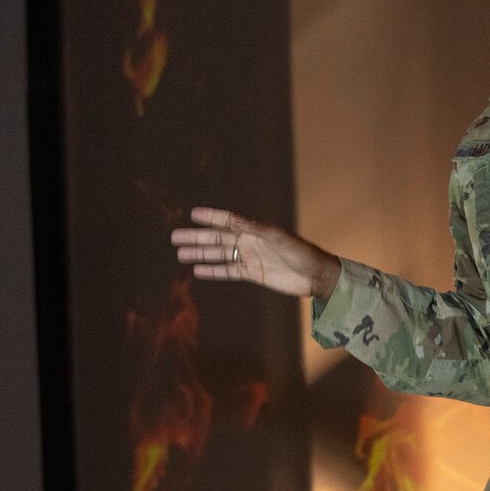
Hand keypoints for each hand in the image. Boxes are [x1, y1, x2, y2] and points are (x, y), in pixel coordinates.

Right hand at [172, 208, 340, 299]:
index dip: (210, 217)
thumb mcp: (279, 237)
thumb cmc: (301, 252)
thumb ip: (254, 228)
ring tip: (180, 254)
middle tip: (175, 238)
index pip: (227, 220)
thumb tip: (232, 220)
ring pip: (219, 255)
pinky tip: (198, 270)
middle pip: (217, 238)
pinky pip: (228, 271)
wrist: (315, 276)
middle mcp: (249, 241)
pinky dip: (213, 271)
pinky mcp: (253, 273)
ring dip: (200, 254)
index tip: (192, 214)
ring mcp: (250, 258)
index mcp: (255, 229)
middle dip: (196, 237)